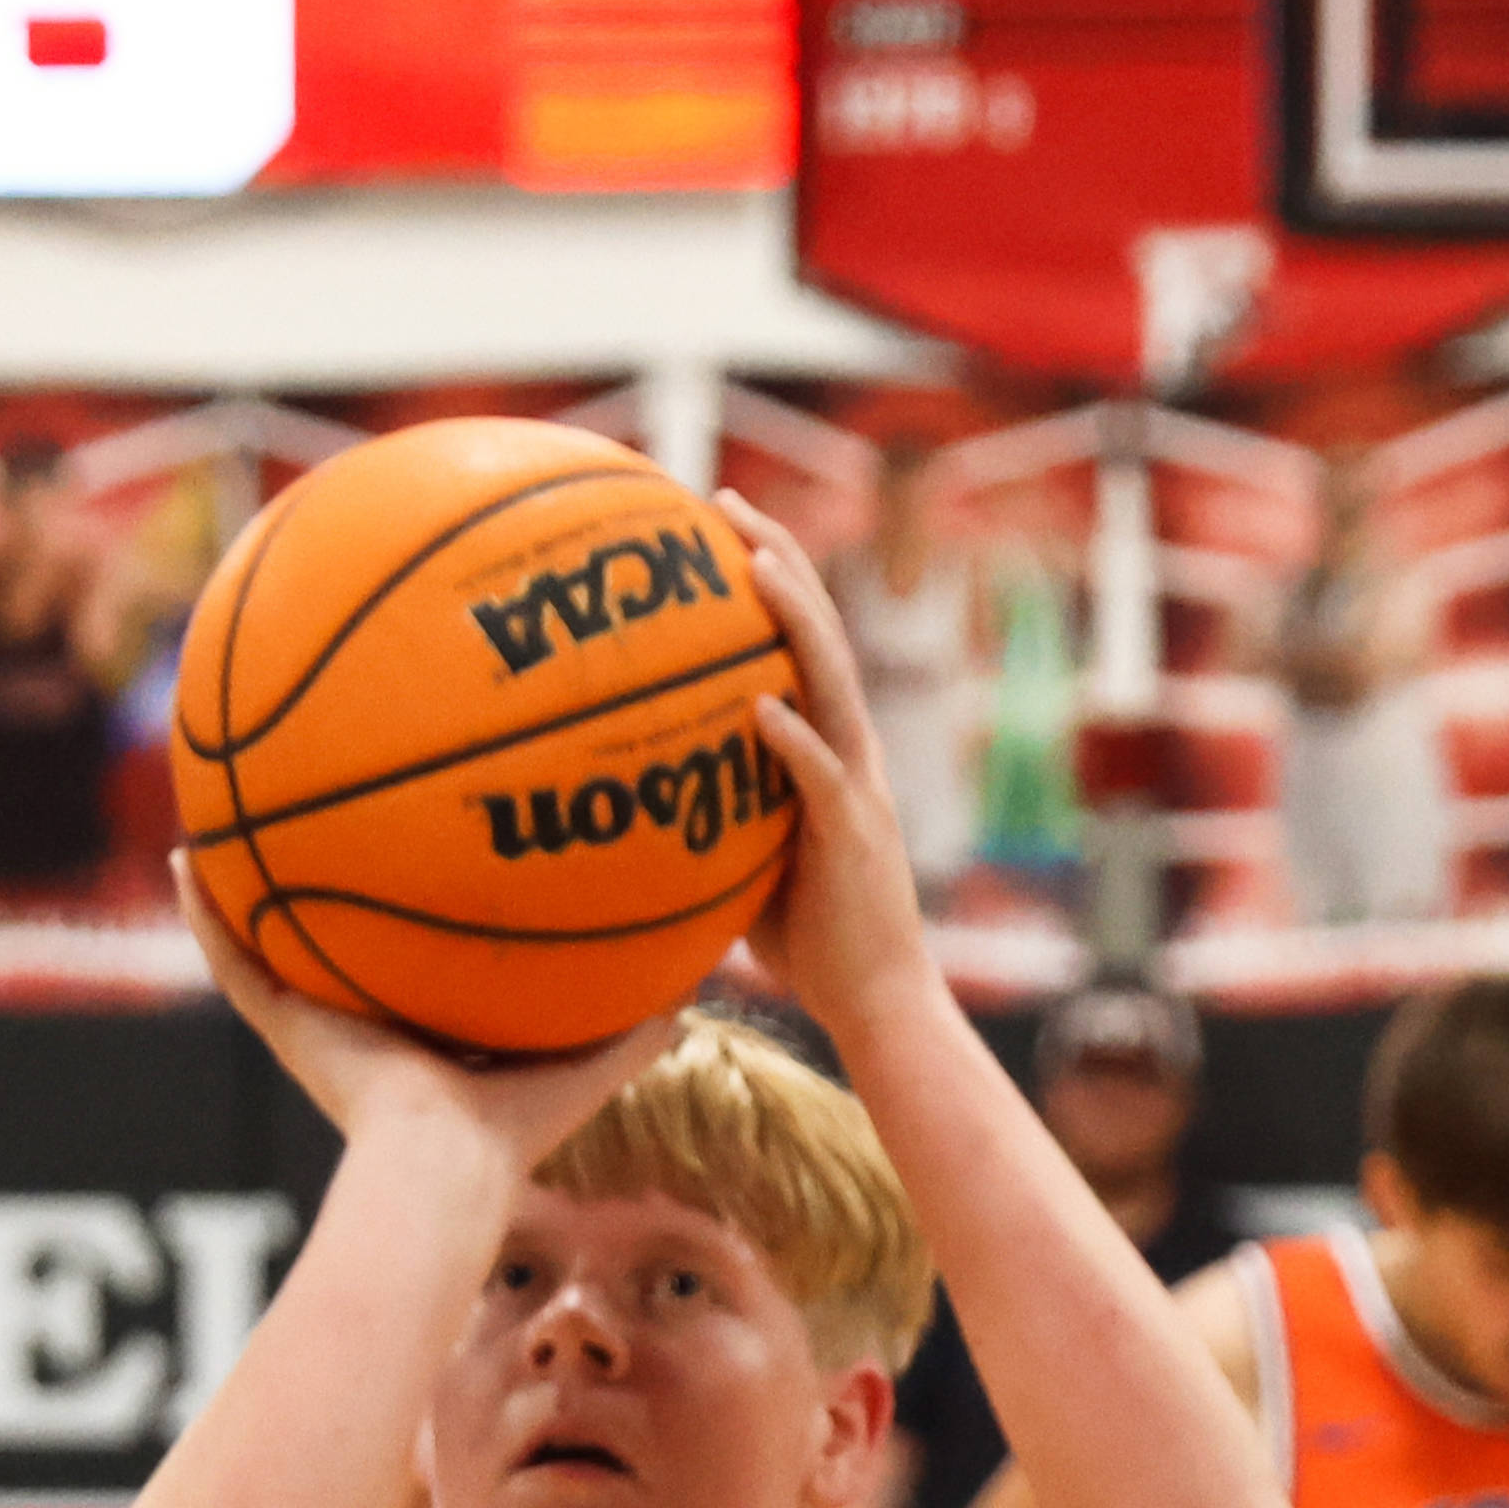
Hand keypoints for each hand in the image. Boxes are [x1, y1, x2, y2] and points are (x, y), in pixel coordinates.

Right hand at [170, 854, 672, 1173]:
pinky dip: (205, 912)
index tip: (406, 861)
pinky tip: (184, 854)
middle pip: (332, 940)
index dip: (406, 919)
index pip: (410, 964)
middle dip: (319, 884)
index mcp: (424, 1034)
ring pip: (267, 941)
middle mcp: (362, 1025)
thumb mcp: (587, 1064)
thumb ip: (637, 1031)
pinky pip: (233, 958)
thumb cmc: (513, 1131)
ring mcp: (316, 1023)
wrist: (445, 1167)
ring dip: (244, 884)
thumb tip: (697, 993)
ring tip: (218, 810)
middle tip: (306, 815)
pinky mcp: (285, 1025)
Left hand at [717, 494, 933, 1043]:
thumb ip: (710, 817)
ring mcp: (856, 787)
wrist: (876, 1002)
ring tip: (754, 565)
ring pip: (828, 681)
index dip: (769, 577)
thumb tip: (632, 800)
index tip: (718, 527)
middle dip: (777, 560)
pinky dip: (792, 738)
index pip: (802, 643)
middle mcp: (850, 750)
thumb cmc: (810, 945)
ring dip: (793, 618)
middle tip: (725, 505)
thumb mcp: (747, 863)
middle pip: (818, 632)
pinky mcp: (852, 834)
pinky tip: (759, 704)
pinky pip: (819, 775)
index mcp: (830, 748)